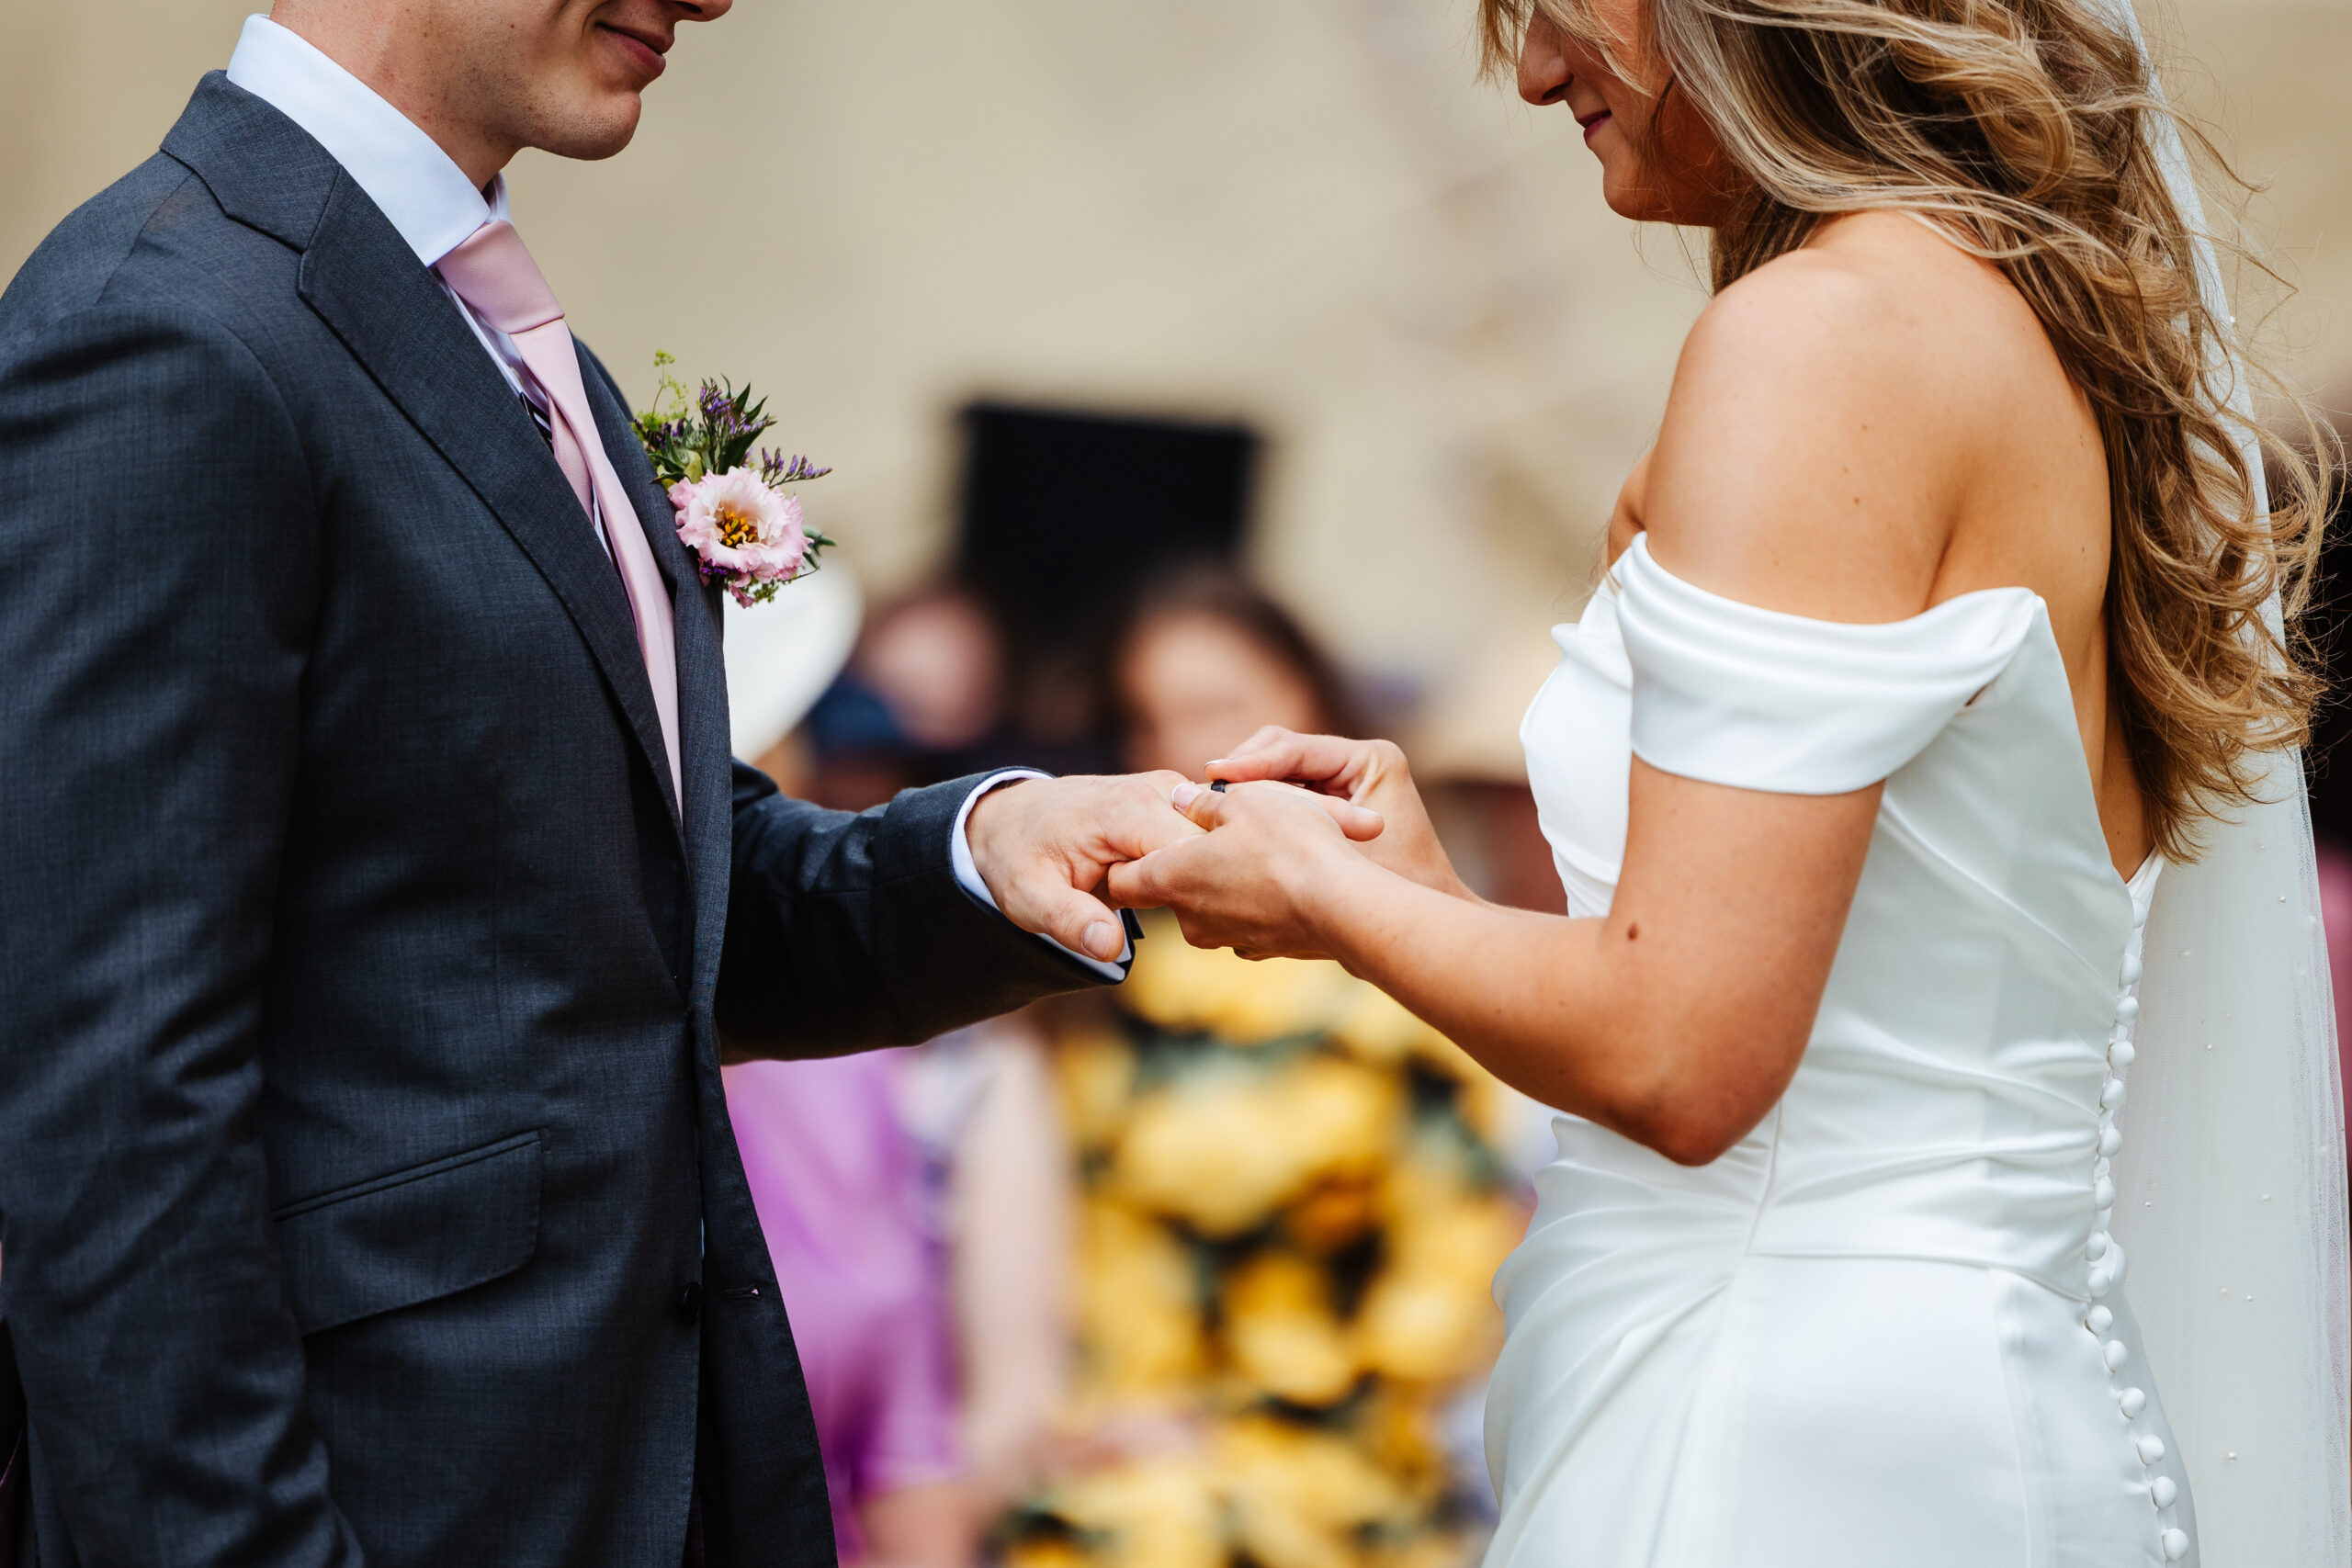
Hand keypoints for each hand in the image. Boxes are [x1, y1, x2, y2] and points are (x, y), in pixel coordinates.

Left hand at [964, 773, 1202, 961]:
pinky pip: (1209, 836)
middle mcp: (1161, 789)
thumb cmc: (1019, 859)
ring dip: (1205, 877)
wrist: (1012, 818)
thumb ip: (1070, 921)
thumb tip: (1110, 947)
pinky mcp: (1178, 798)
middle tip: (1163, 913)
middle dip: (1205, 888)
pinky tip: (1172, 884)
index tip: (1170, 918)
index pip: (1197, 857)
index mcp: (1130, 811)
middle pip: (1217, 848)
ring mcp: (1174, 789)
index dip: (1193, 896)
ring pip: (1219, 842)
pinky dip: (1201, 865)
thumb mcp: (1029, 898)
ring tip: (1163, 899)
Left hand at [1103, 779, 1384, 960]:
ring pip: (1211, 902)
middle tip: (1225, 830)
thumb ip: (1202, 803)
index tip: (1150, 836)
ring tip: (1266, 848)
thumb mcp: (1244, 801)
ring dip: (1227, 878)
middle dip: (1188, 862)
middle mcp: (1190, 918)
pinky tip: (1287, 877)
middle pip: (1170, 889)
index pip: (1121, 880)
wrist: (1346, 906)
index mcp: (1170, 879)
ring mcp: (1226, 938)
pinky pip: (1246, 917)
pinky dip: (1257, 899)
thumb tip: (1182, 800)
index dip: (1128, 857)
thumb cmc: (1289, 844)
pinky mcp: (1261, 949)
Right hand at [1207, 729, 1470, 899]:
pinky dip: (1255, 823)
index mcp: (1370, 760)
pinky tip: (1224, 842)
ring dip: (1241, 803)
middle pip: (1279, 758)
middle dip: (1238, 779)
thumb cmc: (1391, 893)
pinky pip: (1282, 809)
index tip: (1211, 775)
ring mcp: (1342, 789)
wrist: (1419, 933)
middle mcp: (1356, 767)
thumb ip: (1279, 820)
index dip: (1249, 762)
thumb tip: (1208, 794)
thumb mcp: (1332, 852)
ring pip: (1274, 785)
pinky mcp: (1329, 815)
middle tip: (1196, 797)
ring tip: (1203, 819)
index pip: (1293, 747)